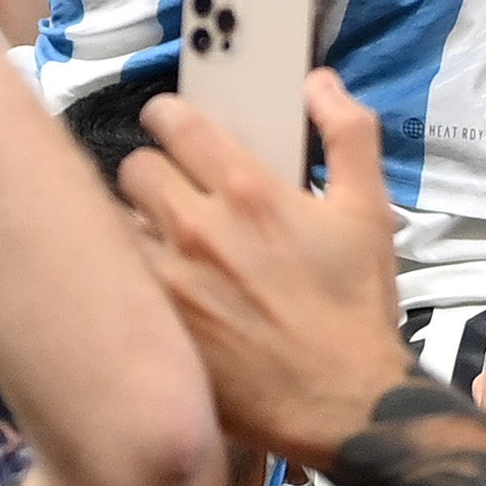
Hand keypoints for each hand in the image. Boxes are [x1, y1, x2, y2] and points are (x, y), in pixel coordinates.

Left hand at [122, 70, 412, 466]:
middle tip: (171, 192)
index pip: (174, 122)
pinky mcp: (155, 329)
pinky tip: (152, 290)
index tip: (174, 128)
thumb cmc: (356, 306)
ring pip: (116, 224)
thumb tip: (319, 81)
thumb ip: (348, 134)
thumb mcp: (369, 211)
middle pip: (134, 168)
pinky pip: (116, 283)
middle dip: (152, 173)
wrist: (344, 404)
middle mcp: (197, 228)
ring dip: (136, 226)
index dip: (168, 118)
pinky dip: (128, 277)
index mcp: (248, 190)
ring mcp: (168, 282)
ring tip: (161, 243)